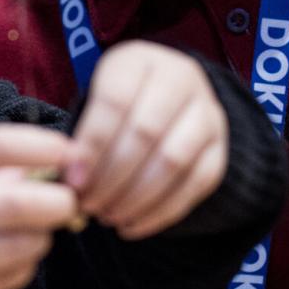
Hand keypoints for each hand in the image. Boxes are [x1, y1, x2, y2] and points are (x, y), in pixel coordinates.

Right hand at [0, 124, 80, 288]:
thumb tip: (39, 168)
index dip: (39, 147)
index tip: (68, 150)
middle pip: (12, 206)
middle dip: (55, 201)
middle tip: (68, 199)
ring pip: (16, 248)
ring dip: (40, 236)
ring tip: (37, 228)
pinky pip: (2, 282)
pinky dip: (21, 265)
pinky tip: (14, 254)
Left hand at [65, 42, 227, 240]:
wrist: (167, 101)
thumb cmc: (118, 105)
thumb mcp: (95, 101)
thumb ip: (81, 135)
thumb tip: (68, 180)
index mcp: (139, 60)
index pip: (115, 101)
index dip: (92, 145)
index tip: (73, 181)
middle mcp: (181, 79)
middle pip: (146, 132)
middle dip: (112, 177)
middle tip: (89, 204)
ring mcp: (207, 113)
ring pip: (174, 160)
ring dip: (136, 197)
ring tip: (108, 217)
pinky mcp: (220, 147)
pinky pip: (195, 184)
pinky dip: (161, 212)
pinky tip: (132, 227)